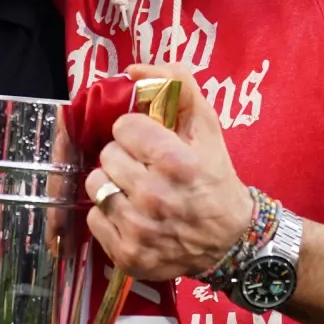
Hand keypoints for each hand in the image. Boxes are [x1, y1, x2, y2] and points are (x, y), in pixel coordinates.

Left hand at [82, 65, 252, 280]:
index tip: (150, 142)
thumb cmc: (215, 178)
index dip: (136, 131)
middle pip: (108, 155)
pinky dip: (108, 215)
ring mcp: (139, 229)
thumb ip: (178, 87)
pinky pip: (94, 218)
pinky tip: (131, 215)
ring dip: (112, 183)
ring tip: (134, 189)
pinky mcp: (128, 254)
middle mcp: (155, 196)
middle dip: (125, 157)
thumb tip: (135, 70)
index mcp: (175, 162)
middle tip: (145, 167)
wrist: (230, 240)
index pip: (123, 127)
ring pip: (96, 185)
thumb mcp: (207, 128)